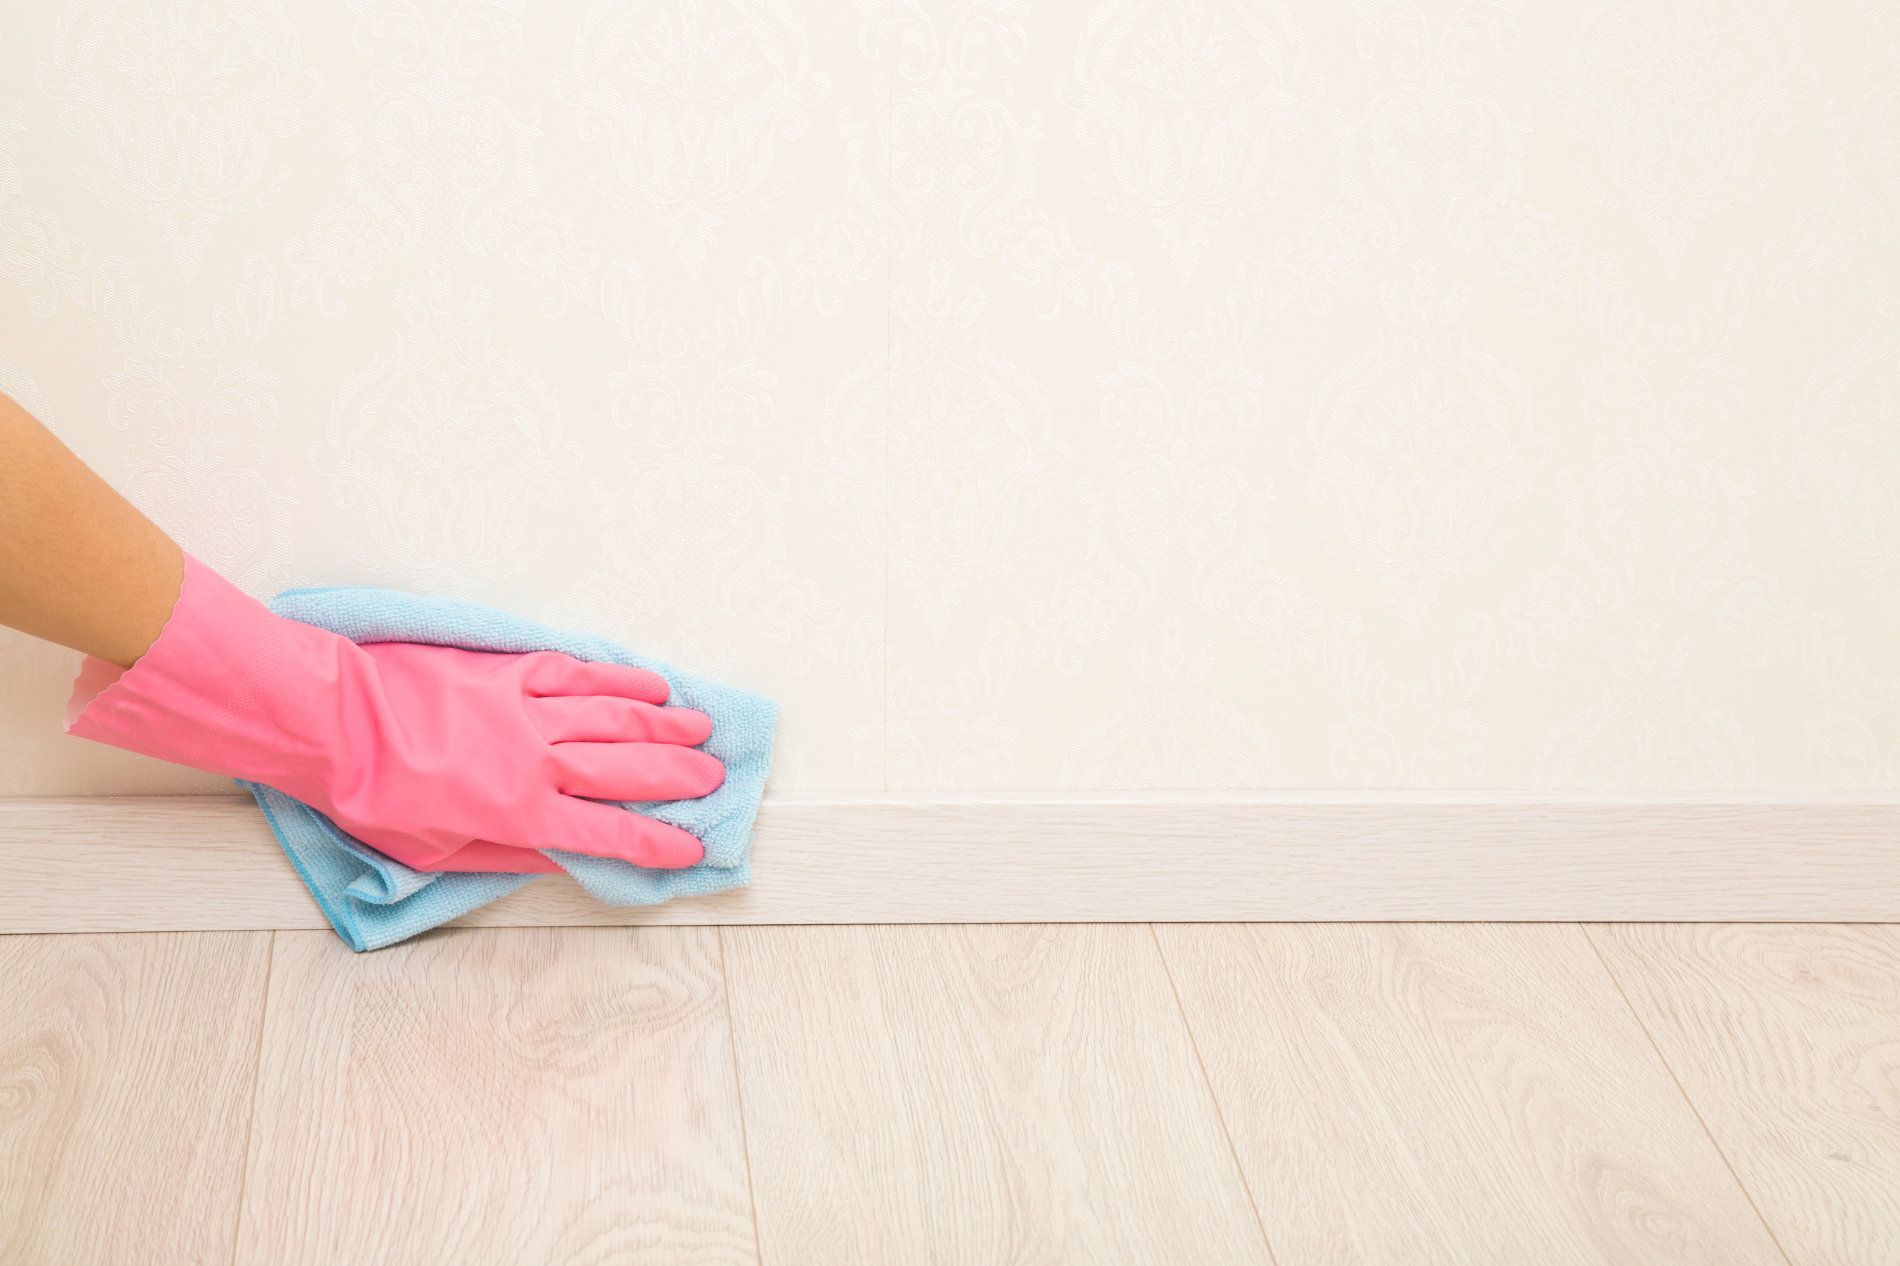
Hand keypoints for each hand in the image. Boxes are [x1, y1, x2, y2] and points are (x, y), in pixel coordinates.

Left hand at [67, 556, 722, 871]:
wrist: (331, 725)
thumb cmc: (373, 800)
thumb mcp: (437, 850)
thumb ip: (508, 853)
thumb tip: (564, 855)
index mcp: (520, 815)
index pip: (609, 833)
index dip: (658, 841)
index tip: (694, 845)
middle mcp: (537, 762)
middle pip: (628, 769)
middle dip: (679, 776)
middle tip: (715, 779)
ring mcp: (527, 711)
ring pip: (615, 716)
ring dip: (664, 724)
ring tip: (701, 729)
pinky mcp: (510, 672)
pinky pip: (578, 674)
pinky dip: (619, 678)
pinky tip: (650, 682)